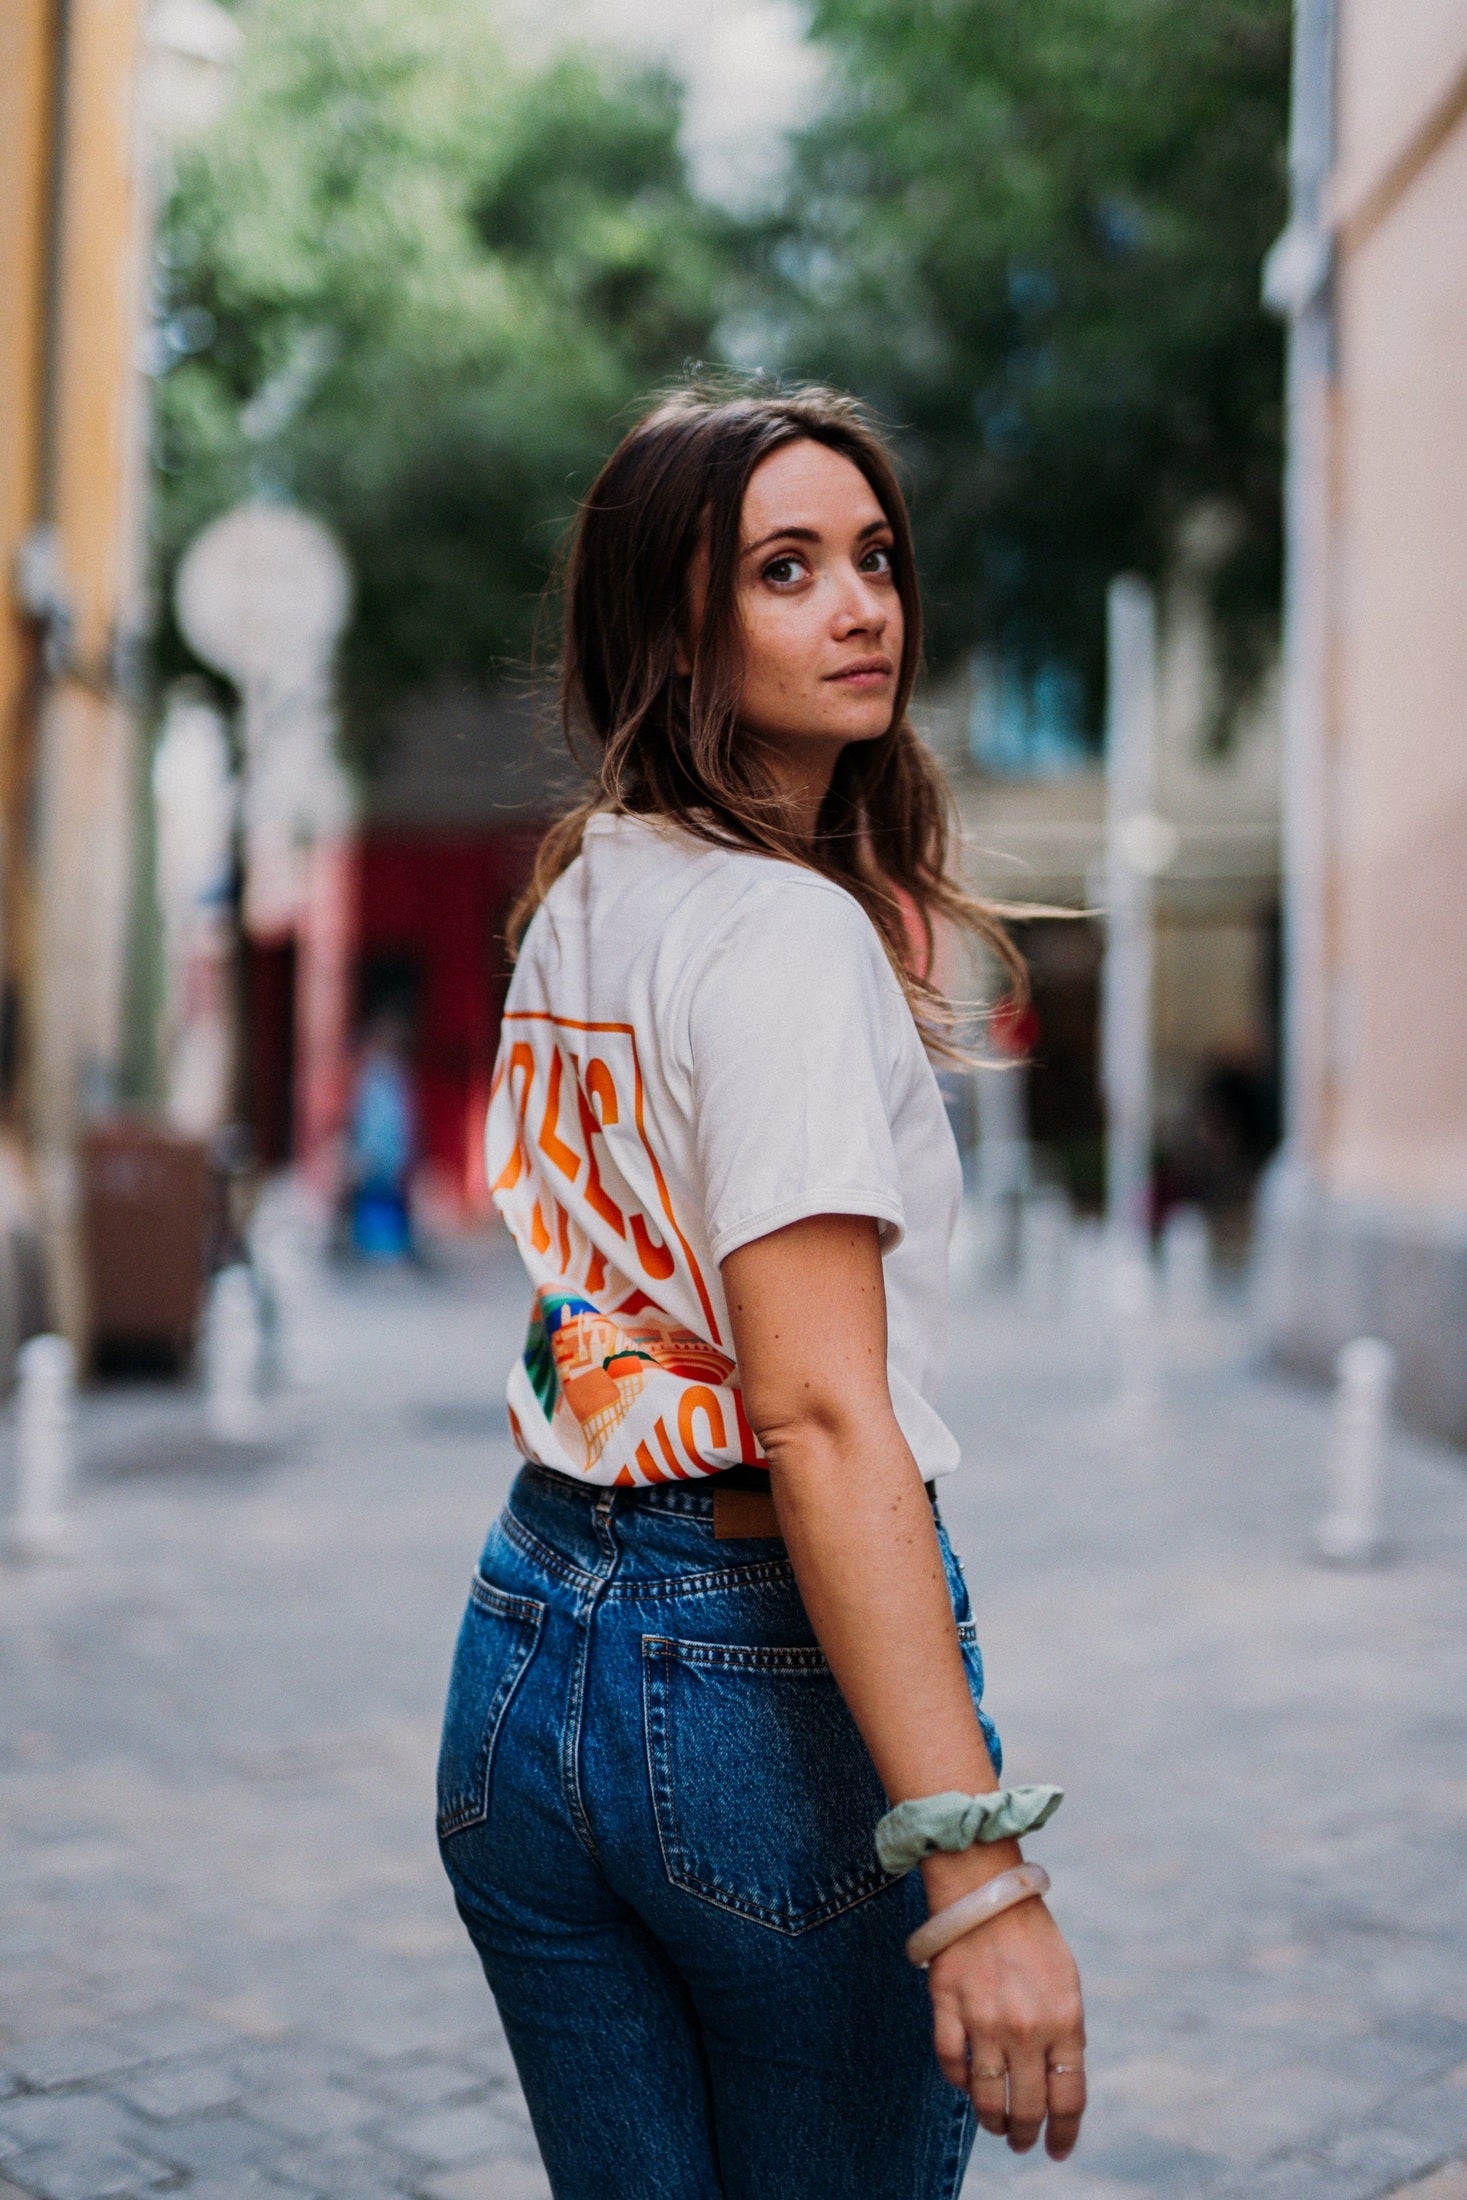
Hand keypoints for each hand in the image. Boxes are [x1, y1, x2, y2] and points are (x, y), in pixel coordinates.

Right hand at [925, 1874, 1085, 2158]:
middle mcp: (1026, 2027)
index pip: (1068, 2098)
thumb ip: (1066, 2033)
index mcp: (1065, 2020)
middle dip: (1025, 2135)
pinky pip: (951, 2064)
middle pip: (1027, 2107)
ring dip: (992, 2120)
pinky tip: (966, 2085)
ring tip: (995, 2125)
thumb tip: (1058, 2080)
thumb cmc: (1031, 1936)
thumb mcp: (1067, 1983)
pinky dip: (958, 2082)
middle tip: (1021, 2143)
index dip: (1064, 2133)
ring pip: (986, 2097)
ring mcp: (984, 2019)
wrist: (986, 1890)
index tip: (1058, 2150)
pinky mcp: (947, 2006)